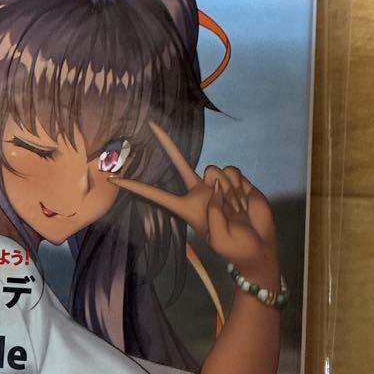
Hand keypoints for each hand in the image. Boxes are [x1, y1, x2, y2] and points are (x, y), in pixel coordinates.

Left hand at [109, 122, 278, 282]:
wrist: (259, 245)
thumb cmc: (235, 248)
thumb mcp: (219, 238)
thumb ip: (213, 211)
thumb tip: (215, 184)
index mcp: (186, 207)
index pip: (155, 195)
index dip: (135, 187)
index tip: (113, 179)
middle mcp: (199, 191)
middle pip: (179, 163)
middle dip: (166, 144)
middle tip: (151, 124)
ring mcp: (216, 184)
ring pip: (214, 170)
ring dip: (228, 190)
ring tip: (235, 208)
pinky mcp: (235, 179)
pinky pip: (232, 171)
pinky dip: (239, 184)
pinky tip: (243, 200)